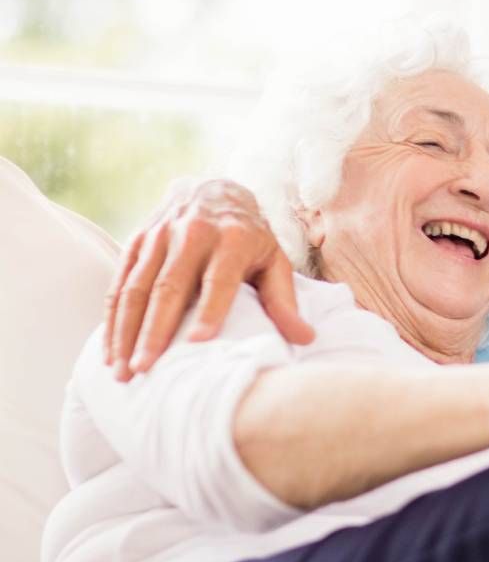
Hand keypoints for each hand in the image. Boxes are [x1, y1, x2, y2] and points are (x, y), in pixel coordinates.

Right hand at [106, 178, 314, 378]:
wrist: (214, 190)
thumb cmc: (251, 238)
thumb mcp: (275, 260)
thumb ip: (284, 299)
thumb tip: (305, 339)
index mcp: (233, 239)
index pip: (219, 280)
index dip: (209, 310)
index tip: (198, 344)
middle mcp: (192, 233)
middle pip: (168, 287)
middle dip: (154, 331)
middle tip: (145, 369)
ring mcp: (159, 236)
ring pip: (135, 287)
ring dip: (125, 331)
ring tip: (122, 371)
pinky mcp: (136, 242)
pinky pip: (119, 283)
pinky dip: (112, 319)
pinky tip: (111, 351)